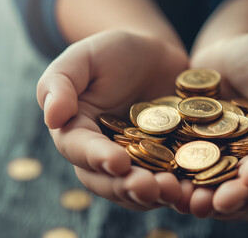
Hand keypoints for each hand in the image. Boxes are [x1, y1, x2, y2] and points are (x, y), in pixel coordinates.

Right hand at [37, 30, 187, 209]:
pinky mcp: (162, 162)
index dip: (96, 158)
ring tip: (174, 192)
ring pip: (137, 188)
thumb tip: (52, 117)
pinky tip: (194, 190)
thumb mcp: (83, 57)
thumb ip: (60, 82)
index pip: (79, 149)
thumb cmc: (113, 53)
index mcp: (77, 131)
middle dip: (127, 187)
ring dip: (154, 195)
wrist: (154, 57)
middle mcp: (102, 154)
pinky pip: (168, 180)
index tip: (117, 162)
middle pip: (107, 180)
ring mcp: (134, 162)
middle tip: (148, 187)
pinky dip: (179, 189)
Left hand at [187, 32, 247, 219]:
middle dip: (243, 196)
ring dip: (214, 202)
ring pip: (233, 190)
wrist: (224, 57)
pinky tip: (176, 196)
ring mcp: (240, 162)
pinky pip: (205, 182)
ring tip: (193, 205)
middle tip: (219, 202)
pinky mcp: (212, 162)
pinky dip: (192, 191)